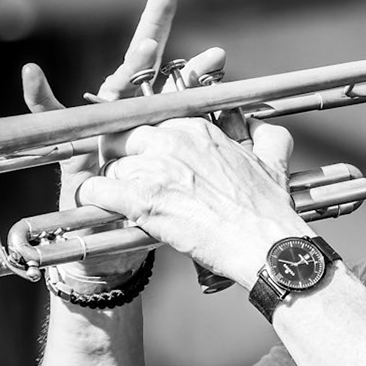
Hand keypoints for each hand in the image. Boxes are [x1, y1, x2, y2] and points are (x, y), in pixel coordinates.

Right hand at [23, 0, 220, 283]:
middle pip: (143, 67)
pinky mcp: (68, 143)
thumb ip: (214, 152)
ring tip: (144, 43)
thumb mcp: (181, 184)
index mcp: (155, 123)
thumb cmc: (145, 211)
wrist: (110, 243)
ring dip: (127, 65)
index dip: (197, 70)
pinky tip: (31, 74)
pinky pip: (47, 115)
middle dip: (155, 27)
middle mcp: (126, 116)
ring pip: (112, 88)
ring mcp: (97, 126)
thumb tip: (257, 128)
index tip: (221, 55)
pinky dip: (37, 94)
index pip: (178, 86)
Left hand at [77, 104, 303, 289]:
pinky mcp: (141, 199)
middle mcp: (172, 140)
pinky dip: (92, 198)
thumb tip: (259, 123)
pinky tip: (97, 207)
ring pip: (110, 165)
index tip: (142, 155)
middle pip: (122, 137)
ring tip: (121, 201)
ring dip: (112, 183)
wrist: (266, 244)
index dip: (143, 141)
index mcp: (196, 128)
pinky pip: (96, 189)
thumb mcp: (272, 160)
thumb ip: (265, 134)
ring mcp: (155, 168)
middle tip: (126, 178)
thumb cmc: (269, 210)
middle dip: (119, 157)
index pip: (150, 121)